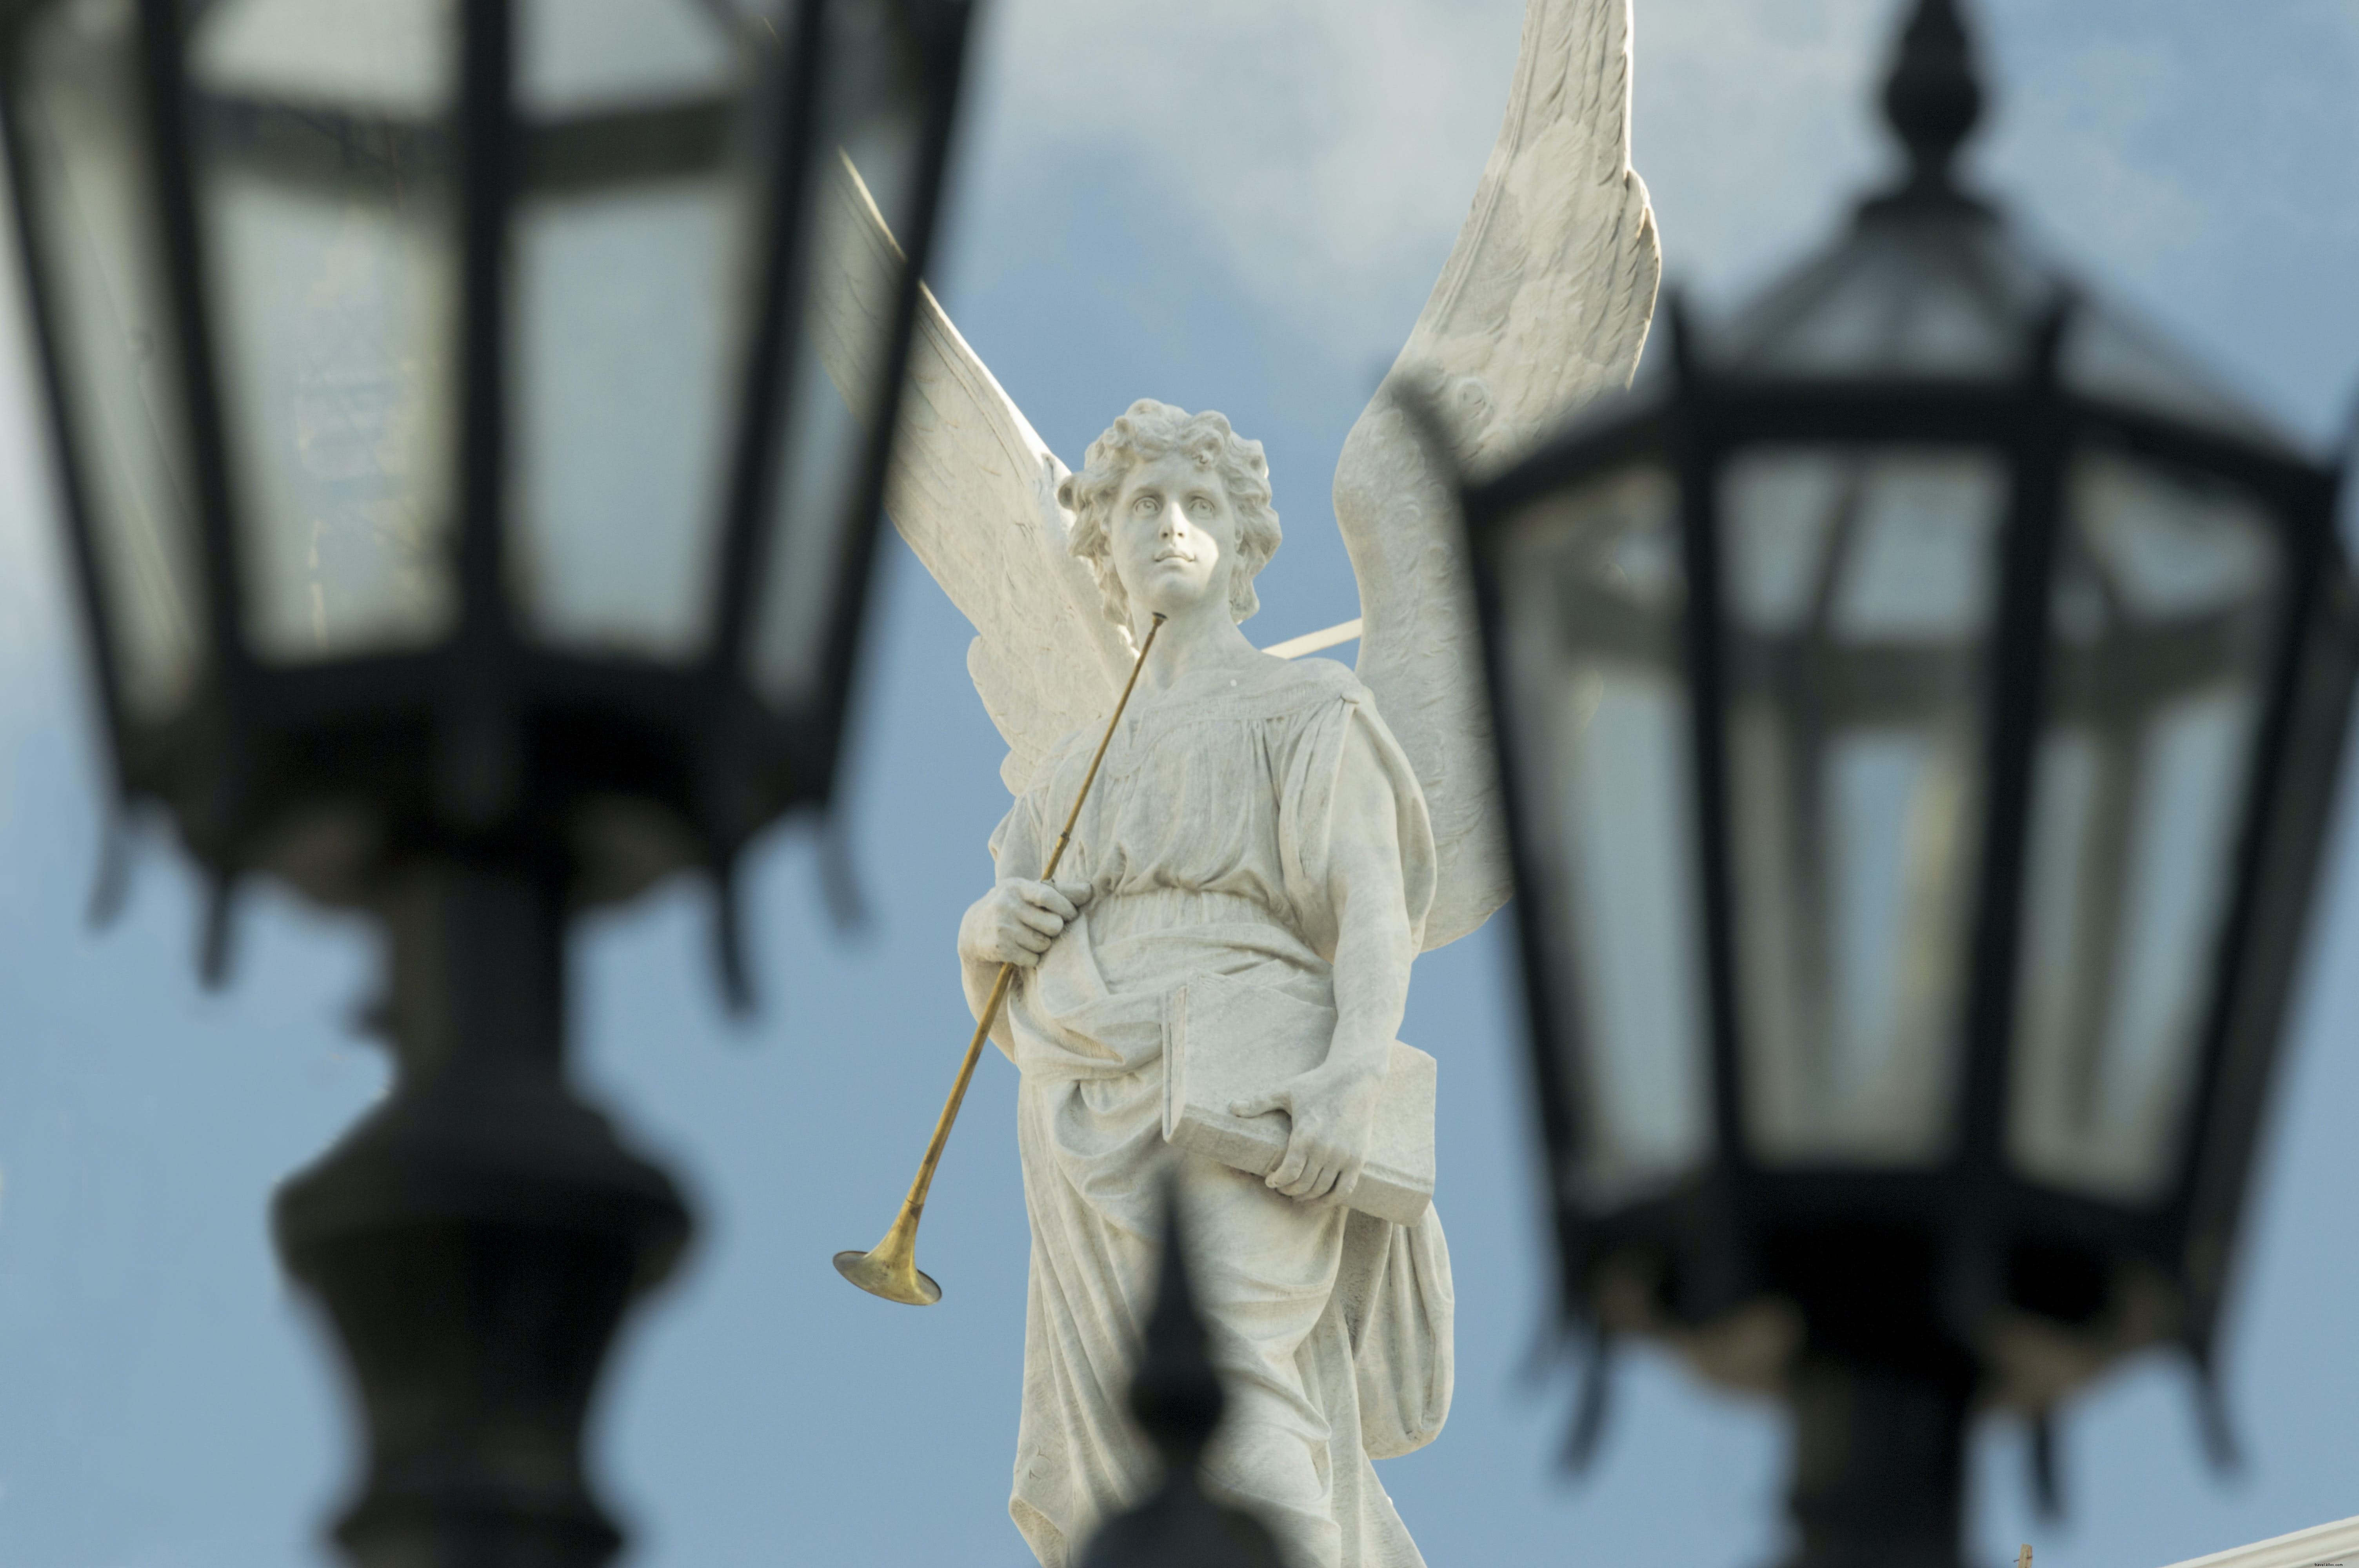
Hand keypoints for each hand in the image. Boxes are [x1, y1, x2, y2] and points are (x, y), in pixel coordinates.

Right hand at [958, 878, 1094, 968]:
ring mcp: (1003, 927)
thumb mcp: (1028, 891)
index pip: (1048, 896)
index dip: (1066, 907)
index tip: (1071, 913)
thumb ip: (1059, 891)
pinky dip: (1032, 957)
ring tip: (1030, 937)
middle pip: (1053, 925)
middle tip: (1046, 927)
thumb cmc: (1013, 906)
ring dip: (1042, 944)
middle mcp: (1007, 905)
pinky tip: (1021, 949)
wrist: (974, 929)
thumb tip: (1089, 890)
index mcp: (1016, 887)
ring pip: (1043, 944)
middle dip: (1054, 929)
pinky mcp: (1000, 948)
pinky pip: (1032, 958)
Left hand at [1232, 1062, 1383, 1204]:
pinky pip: (1344, 1189)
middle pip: (1303, 1185)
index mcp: (1305, 1135)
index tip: (1270, 1181)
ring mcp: (1344, 1156)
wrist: (1355, 1080)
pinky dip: (1330, 1199)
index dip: (1276, 1182)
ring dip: (1306, 1197)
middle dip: (1288, 1191)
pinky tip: (1319, 1198)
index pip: (1288, 1173)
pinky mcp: (1358, 1159)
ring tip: (1296, 1194)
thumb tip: (1231, 1107)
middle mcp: (1325, 1150)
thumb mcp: (1286, 1091)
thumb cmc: (1317, 1084)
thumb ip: (1259, 1102)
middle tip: (1281, 1188)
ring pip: (1322, 1190)